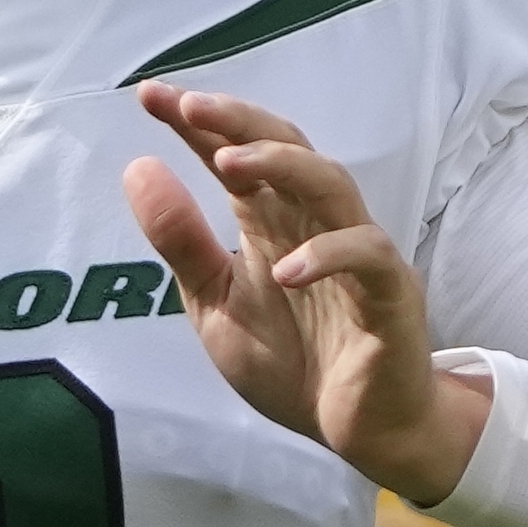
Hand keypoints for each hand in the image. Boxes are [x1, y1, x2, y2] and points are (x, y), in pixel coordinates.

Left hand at [122, 83, 489, 505]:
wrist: (360, 432)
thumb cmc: (293, 362)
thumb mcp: (216, 306)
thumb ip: (182, 245)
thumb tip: (137, 168)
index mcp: (271, 223)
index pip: (234, 156)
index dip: (196, 123)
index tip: (150, 94)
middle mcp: (315, 224)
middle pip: (287, 147)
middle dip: (239, 120)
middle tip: (189, 105)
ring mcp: (356, 254)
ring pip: (330, 184)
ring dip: (282, 164)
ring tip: (229, 162)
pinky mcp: (390, 293)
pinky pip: (366, 257)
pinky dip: (327, 255)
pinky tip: (285, 271)